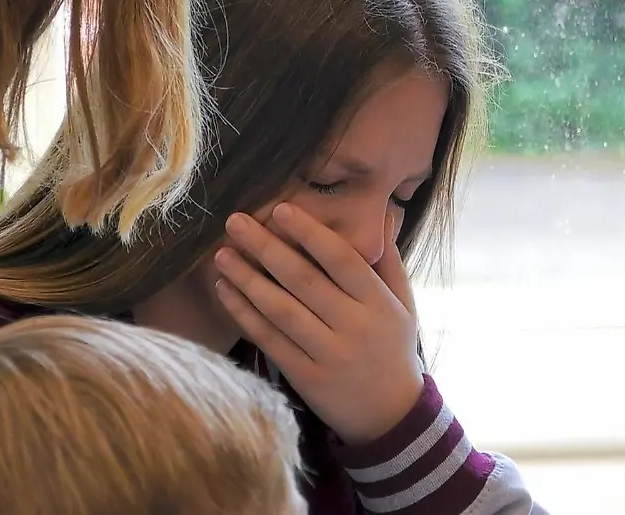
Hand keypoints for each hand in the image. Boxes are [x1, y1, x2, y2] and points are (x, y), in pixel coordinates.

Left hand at [213, 203, 423, 445]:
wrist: (391, 416)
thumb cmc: (393, 348)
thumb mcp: (403, 304)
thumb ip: (389, 261)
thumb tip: (384, 215)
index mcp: (378, 302)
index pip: (342, 260)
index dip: (310, 233)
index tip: (280, 209)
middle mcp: (354, 327)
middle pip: (304, 281)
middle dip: (266, 248)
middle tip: (235, 222)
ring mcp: (329, 355)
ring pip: (282, 311)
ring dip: (247, 280)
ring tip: (222, 255)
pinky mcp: (306, 378)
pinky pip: (270, 340)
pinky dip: (245, 314)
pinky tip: (226, 291)